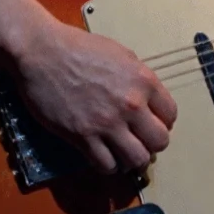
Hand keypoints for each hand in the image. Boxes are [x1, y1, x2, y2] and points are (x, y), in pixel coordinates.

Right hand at [12, 18, 177, 173]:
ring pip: (137, 160)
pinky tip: (104, 156)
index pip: (170, 114)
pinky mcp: (83, 137)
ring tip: (124, 153)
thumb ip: (138, 78)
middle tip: (140, 141)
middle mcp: (131, 105)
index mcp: (143, 80)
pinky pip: (106, 166)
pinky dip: (108, 166)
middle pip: (160, 142)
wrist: (43, 52)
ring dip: (132, 159)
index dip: (162, 122)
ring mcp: (107, 123)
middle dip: (152, 144)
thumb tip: (146, 99)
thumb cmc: (79, 47)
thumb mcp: (121, 54)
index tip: (152, 124)